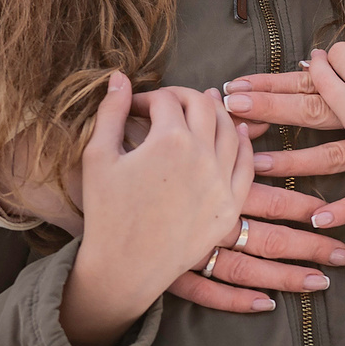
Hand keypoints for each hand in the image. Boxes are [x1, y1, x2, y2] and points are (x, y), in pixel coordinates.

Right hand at [57, 76, 248, 345]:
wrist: (124, 267)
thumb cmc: (105, 212)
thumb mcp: (98, 156)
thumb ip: (110, 111)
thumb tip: (119, 77)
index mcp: (170, 140)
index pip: (166, 100)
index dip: (148, 98)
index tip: (135, 108)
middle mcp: (203, 156)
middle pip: (203, 106)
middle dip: (183, 97)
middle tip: (166, 104)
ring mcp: (221, 182)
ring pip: (231, 130)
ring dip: (215, 113)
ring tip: (200, 109)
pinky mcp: (230, 206)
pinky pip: (246, 165)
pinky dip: (244, 143)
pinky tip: (237, 132)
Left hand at [222, 70, 344, 231]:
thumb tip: (342, 48)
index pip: (311, 80)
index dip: (271, 81)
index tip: (234, 84)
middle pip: (312, 107)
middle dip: (270, 105)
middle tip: (230, 106)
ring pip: (333, 152)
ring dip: (295, 158)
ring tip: (257, 163)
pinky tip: (317, 218)